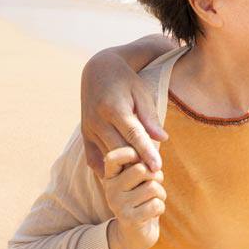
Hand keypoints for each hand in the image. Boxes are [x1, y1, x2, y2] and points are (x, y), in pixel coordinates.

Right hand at [81, 50, 167, 175]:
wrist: (98, 71)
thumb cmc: (126, 82)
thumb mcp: (141, 93)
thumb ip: (150, 117)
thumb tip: (163, 139)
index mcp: (114, 108)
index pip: (133, 135)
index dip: (146, 152)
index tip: (157, 167)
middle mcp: (98, 121)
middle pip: (119, 150)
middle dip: (137, 164)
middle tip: (155, 176)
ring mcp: (88, 130)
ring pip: (107, 156)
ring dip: (124, 168)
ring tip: (143, 177)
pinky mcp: (84, 136)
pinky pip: (93, 160)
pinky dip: (106, 169)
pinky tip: (120, 175)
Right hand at [103, 147, 166, 248]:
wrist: (134, 233)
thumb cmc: (142, 197)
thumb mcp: (140, 178)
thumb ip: (144, 160)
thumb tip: (158, 137)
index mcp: (112, 175)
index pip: (114, 156)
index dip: (132, 153)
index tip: (143, 159)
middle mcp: (111, 188)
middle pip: (141, 169)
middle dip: (156, 176)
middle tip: (155, 184)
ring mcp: (118, 204)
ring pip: (152, 187)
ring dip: (160, 194)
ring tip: (153, 200)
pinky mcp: (128, 219)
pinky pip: (156, 205)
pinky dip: (160, 208)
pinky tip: (151, 212)